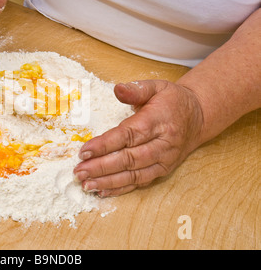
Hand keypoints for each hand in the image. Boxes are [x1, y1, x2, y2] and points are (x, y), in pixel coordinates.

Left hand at [73, 80, 204, 196]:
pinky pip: (140, 182)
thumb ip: (136, 89)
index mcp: (159, 121)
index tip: (84, 151)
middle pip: (129, 159)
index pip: (129, 135)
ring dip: (108, 182)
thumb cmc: (173, 101)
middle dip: (101, 167)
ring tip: (86, 184)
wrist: (198, 117)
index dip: (105, 145)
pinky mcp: (163, 170)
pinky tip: (102, 191)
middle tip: (79, 172)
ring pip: (133, 175)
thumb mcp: (157, 87)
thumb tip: (118, 89)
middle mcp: (163, 144)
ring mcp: (164, 160)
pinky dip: (120, 188)